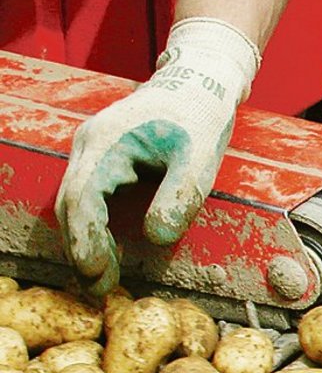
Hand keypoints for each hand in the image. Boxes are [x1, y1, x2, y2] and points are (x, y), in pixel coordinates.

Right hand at [55, 18, 259, 294]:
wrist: (197, 85)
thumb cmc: (199, 119)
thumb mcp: (199, 160)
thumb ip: (179, 197)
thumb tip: (155, 238)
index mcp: (107, 142)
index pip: (83, 197)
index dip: (85, 238)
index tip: (95, 271)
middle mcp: (89, 146)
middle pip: (70, 204)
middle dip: (81, 248)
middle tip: (98, 288)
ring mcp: (92, 152)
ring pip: (75, 203)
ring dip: (85, 241)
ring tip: (102, 280)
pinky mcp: (102, 160)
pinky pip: (88, 198)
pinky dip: (93, 227)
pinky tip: (108, 252)